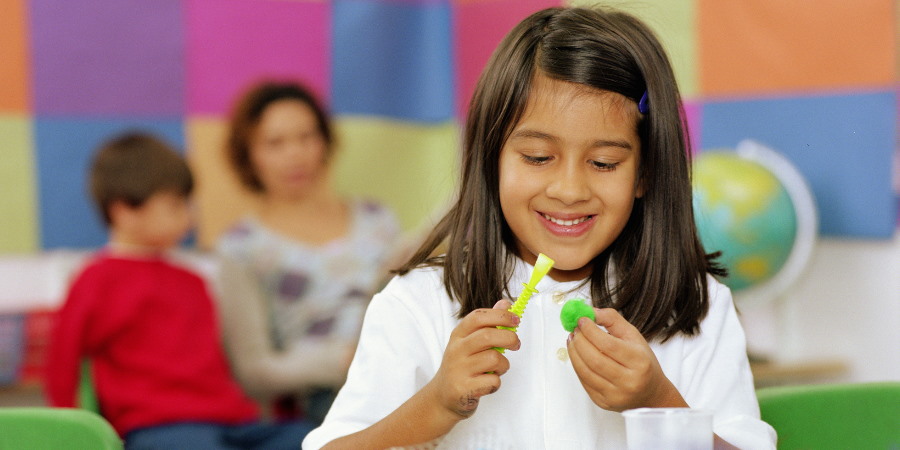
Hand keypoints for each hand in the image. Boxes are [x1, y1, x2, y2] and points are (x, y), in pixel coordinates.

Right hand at [424, 299, 520, 419]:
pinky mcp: (463, 388)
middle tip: (515, 344)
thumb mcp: (470, 342)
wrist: (443, 397)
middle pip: (488, 336)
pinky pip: (493, 381)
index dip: (500, 315)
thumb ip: (488, 323)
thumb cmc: (462, 366)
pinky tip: (488, 383)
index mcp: (459, 335)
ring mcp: (458, 369)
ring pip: (494, 359)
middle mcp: (456, 349)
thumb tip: (505, 303)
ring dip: (504, 365)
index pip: (478, 316)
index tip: (515, 319)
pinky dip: (496, 382)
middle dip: (509, 338)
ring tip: (497, 369)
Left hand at [567, 308, 686, 411]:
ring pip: (586, 372)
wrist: (651, 392)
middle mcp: (629, 381)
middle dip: (579, 341)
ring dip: (574, 353)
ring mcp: (616, 395)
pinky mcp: (604, 403)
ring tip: (572, 340)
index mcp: (639, 362)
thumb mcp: (634, 336)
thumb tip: (590, 311)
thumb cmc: (642, 361)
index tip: (581, 320)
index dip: (591, 331)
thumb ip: (612, 320)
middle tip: (574, 330)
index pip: (608, 345)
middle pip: (595, 359)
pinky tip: (576, 355)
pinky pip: (584, 382)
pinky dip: (577, 366)